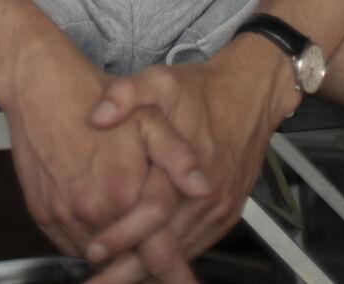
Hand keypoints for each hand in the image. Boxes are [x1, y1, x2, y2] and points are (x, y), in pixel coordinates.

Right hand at [2, 49, 210, 266]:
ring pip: (96, 253)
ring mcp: (64, 215)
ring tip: (125, 235)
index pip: (154, 248)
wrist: (40, 85)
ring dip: (112, 252)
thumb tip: (202, 188)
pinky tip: (98, 223)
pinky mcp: (42, 214)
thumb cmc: (92, 96)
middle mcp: (92, 211)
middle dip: (143, 263)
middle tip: (166, 273)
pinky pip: (70, 244)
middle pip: (125, 255)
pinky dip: (86, 241)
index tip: (184, 281)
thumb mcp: (148, 117)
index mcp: (123, 192)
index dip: (172, 266)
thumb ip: (177, 156)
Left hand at [84, 39, 295, 281]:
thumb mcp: (160, 80)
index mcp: (188, 165)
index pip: (151, 213)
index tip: (93, 249)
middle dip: (128, 269)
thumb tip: (98, 116)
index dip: (121, 235)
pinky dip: (170, 261)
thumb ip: (126, 95)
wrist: (250, 94)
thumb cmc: (202, 90)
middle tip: (97, 283)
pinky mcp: (226, 215)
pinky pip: (194, 246)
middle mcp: (206, 195)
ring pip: (179, 253)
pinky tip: (147, 269)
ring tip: (112, 282)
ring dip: (148, 272)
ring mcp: (218, 210)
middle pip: (164, 246)